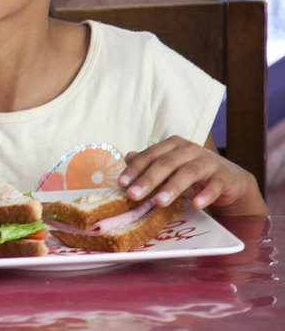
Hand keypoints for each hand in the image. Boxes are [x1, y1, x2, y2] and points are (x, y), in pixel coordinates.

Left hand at [118, 135, 265, 215]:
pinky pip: (215, 186)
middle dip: (148, 179)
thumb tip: (127, 156)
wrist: (228, 180)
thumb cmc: (192, 174)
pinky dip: (206, 195)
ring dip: (173, 187)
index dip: (135, 169)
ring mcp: (208, 162)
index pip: (150, 155)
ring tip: (159, 202)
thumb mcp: (169, 169)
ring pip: (188, 173)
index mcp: (173, 145)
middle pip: (166, 163)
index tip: (121, 184)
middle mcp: (190, 149)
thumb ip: (149, 163)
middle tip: (133, 195)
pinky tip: (196, 204)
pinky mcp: (224, 177)